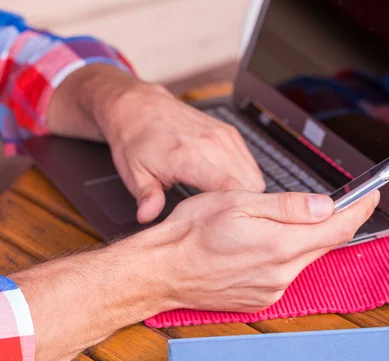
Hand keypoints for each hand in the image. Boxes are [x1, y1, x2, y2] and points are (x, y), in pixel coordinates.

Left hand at [48, 65, 264, 223]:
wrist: (140, 107)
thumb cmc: (136, 140)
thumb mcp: (134, 173)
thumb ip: (146, 197)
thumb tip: (146, 215)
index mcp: (188, 156)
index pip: (230, 187)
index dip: (235, 211)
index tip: (227, 225)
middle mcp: (211, 144)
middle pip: (250, 186)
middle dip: (242, 206)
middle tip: (223, 218)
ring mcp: (224, 136)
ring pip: (254, 175)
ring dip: (244, 192)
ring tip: (223, 203)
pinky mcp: (229, 133)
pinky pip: (250, 163)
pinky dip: (243, 177)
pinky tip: (224, 185)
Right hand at [149, 190, 379, 312]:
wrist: (163, 270)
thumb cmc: (191, 232)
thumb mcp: (237, 202)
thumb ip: (287, 206)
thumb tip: (326, 205)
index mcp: (278, 244)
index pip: (339, 227)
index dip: (361, 208)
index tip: (372, 193)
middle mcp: (280, 273)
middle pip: (326, 242)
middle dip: (337, 220)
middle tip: (341, 200)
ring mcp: (272, 289)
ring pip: (305, 257)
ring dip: (307, 237)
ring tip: (287, 219)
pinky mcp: (261, 298)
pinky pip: (287, 272)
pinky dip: (287, 254)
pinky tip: (265, 243)